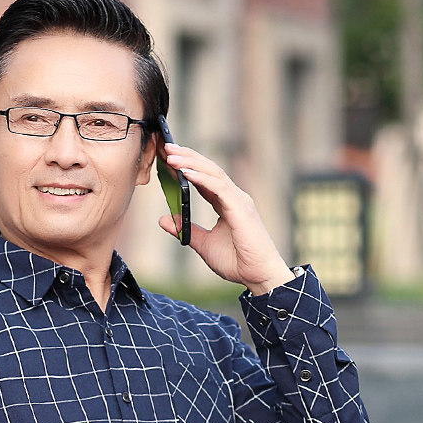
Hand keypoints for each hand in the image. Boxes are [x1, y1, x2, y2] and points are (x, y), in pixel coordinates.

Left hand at [158, 143, 294, 294]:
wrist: (258, 276)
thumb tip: (164, 219)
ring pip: (213, 173)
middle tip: (166, 146)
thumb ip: (185, 229)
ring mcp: (239, 201)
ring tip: (170, 155)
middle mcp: (234, 197)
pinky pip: (219, 188)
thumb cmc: (237, 262)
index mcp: (226, 204)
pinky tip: (185, 173)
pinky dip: (201, 178)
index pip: (204, 179)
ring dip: (190, 162)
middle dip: (187, 156)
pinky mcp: (241, 209)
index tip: (166, 159)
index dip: (186, 167)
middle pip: (208, 169)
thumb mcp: (203, 244)